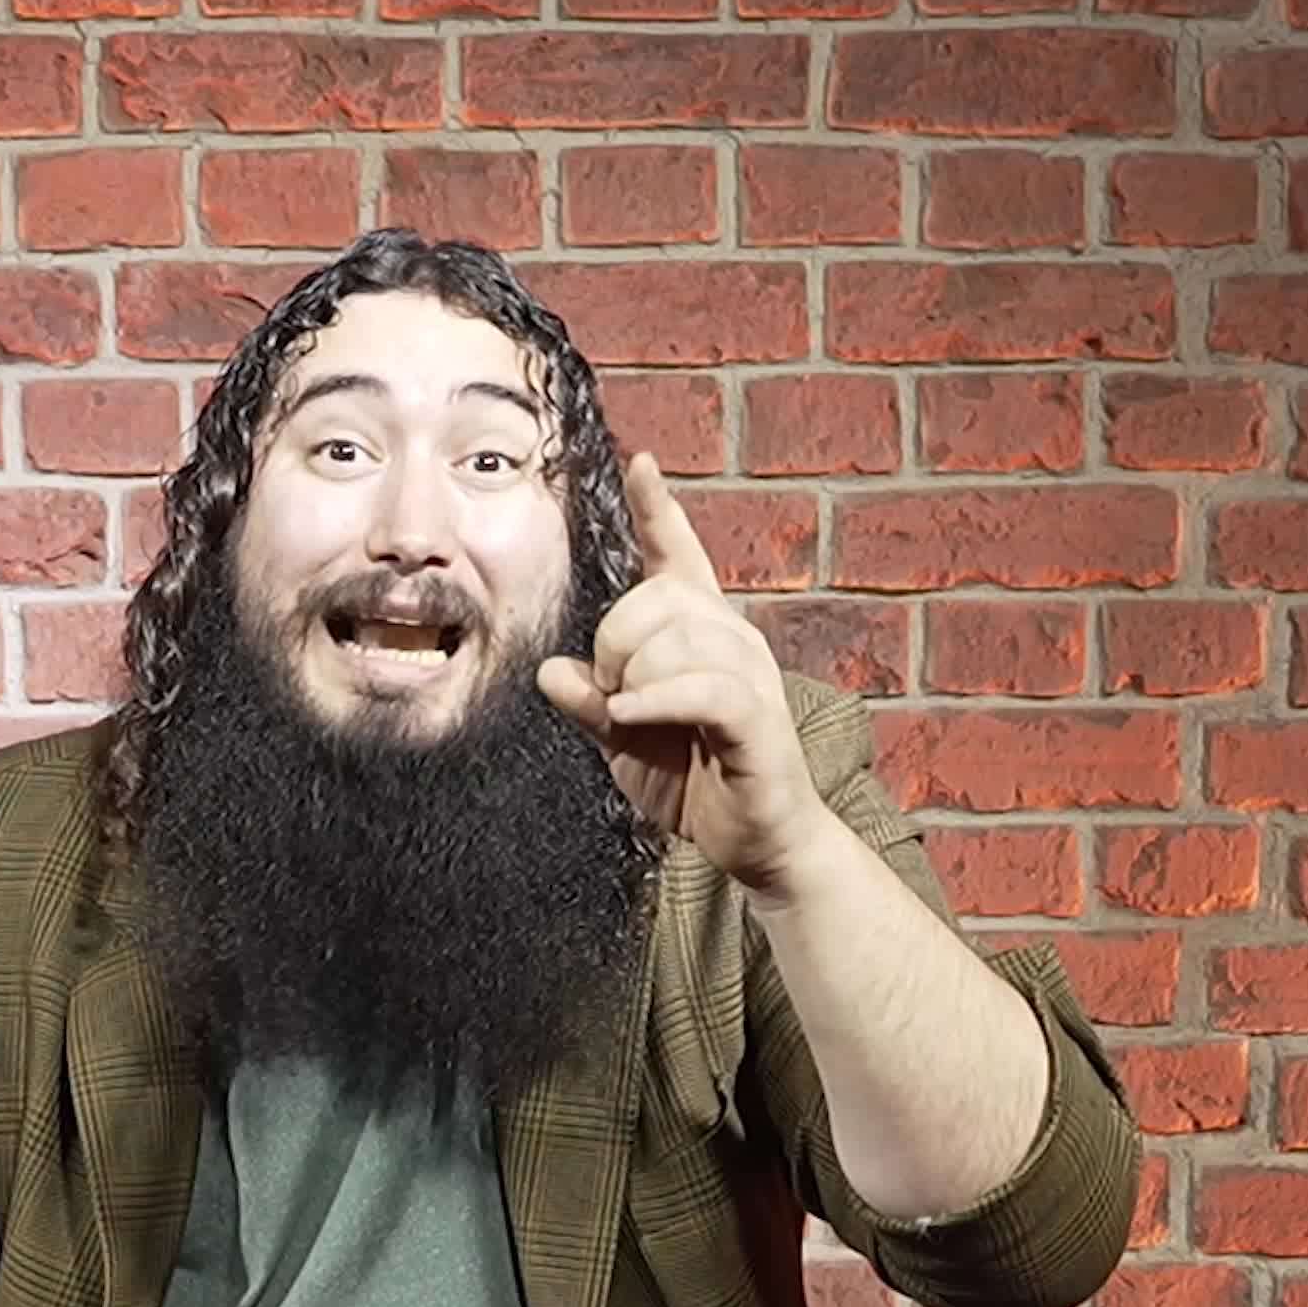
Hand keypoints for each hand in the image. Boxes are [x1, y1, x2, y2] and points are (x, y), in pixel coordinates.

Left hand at [536, 452, 838, 891]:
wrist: (754, 844)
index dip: (657, 509)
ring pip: (673, 639)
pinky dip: (655, 700)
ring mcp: (750, 672)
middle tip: (615, 699)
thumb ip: (589, 702)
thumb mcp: (622, 740)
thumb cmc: (692, 783)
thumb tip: (549, 671)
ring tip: (634, 719)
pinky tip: (632, 716)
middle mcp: (731, 637)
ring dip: (633, 681)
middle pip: (651, 599)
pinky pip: (700, 686)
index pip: (677, 554)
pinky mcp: (758, 715)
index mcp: (699, 631)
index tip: (641, 462)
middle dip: (612, 646)